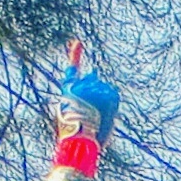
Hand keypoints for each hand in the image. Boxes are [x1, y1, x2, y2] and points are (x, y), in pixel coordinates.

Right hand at [48, 37, 121, 166]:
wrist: (81, 138)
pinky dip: (109, 102)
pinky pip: (111, 93)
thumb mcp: (72, 115)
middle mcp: (81, 85)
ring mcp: (94, 88)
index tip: (78, 43)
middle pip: (92, 78)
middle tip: (92, 108)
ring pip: (102, 88)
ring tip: (95, 115)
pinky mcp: (106, 94)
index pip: (72, 69)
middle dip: (94, 90)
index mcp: (69, 90)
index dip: (75, 55)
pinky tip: (104, 111)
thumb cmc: (75, 133)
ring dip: (101, 100)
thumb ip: (80, 97)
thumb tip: (91, 78)